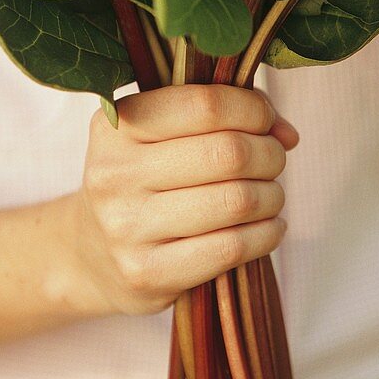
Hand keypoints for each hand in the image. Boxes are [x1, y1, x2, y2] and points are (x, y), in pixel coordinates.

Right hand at [71, 85, 298, 316]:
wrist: (91, 254)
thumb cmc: (144, 181)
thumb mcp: (160, 134)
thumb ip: (223, 116)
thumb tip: (286, 133)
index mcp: (116, 126)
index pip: (205, 106)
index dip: (252, 109)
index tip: (265, 120)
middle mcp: (114, 174)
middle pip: (228, 153)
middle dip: (269, 154)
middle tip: (273, 160)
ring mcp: (127, 228)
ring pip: (236, 201)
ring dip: (272, 196)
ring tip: (270, 196)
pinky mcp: (146, 273)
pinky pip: (231, 248)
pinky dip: (266, 234)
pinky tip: (268, 228)